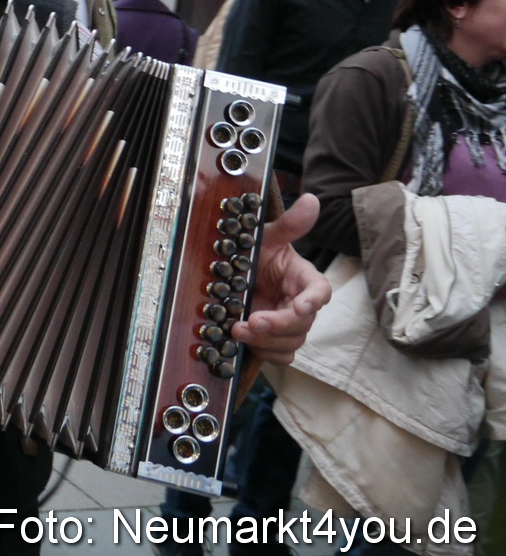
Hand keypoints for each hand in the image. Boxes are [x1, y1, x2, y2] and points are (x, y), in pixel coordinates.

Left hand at [231, 193, 331, 363]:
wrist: (235, 275)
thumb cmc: (256, 254)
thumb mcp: (267, 237)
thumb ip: (290, 224)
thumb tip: (311, 199)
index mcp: (303, 279)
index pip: (320, 291)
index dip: (313, 300)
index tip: (302, 306)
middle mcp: (300, 304)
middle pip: (303, 322)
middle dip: (278, 324)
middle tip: (253, 321)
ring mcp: (289, 324)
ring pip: (291, 341)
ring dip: (267, 340)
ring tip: (238, 330)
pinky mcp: (276, 339)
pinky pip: (281, 355)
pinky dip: (265, 352)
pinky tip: (246, 343)